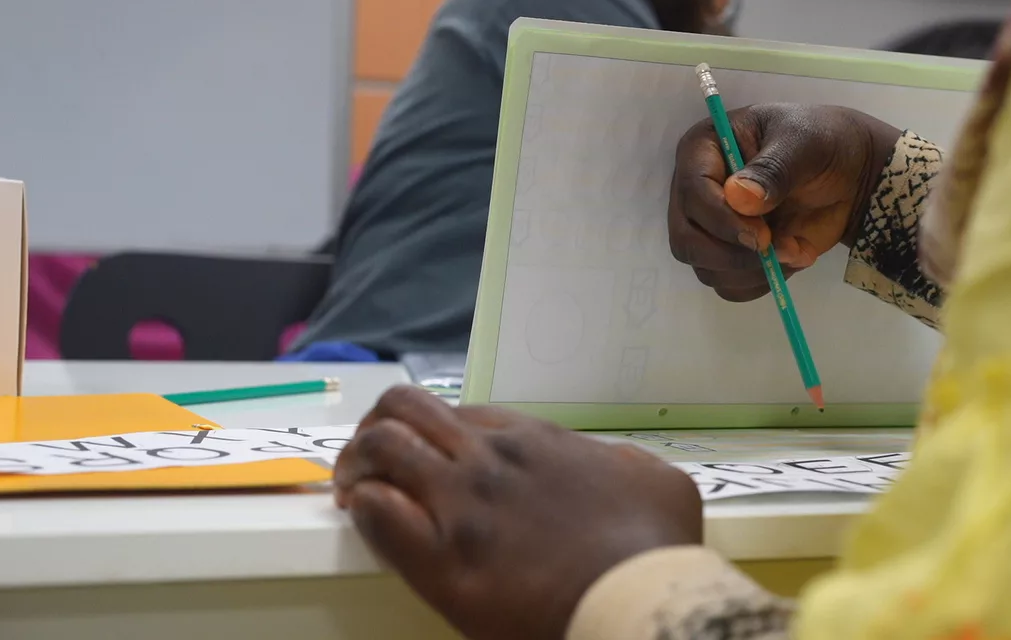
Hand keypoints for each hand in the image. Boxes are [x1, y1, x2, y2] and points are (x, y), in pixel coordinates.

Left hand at [334, 386, 702, 639]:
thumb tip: (613, 468)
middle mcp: (490, 460)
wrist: (637, 602)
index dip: (434, 430)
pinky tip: (363, 519)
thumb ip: (624, 464)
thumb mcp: (658, 482)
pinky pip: (377, 511)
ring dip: (357, 462)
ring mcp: (462, 505)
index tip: (427, 454)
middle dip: (378, 426)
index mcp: (535, 441)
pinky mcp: (441, 560)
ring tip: (351, 488)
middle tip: (370, 461)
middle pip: (406, 409)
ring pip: (381, 446)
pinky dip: (362, 508)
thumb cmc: (653, 550)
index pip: (461, 411)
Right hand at [669, 103, 900, 300]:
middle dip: (731, 255)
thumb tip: (740, 198)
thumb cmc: (822, 144)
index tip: (761, 236)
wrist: (849, 175)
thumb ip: (773, 169)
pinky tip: (790, 259)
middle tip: (776, 250)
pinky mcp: (730, 254)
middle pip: (686, 239)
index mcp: (703, 149)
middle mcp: (696, 191)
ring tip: (795, 250)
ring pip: (706, 268)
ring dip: (753, 271)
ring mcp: (711, 227)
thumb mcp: (804, 142)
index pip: (691, 192)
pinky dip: (761, 282)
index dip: (720, 220)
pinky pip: (729, 285)